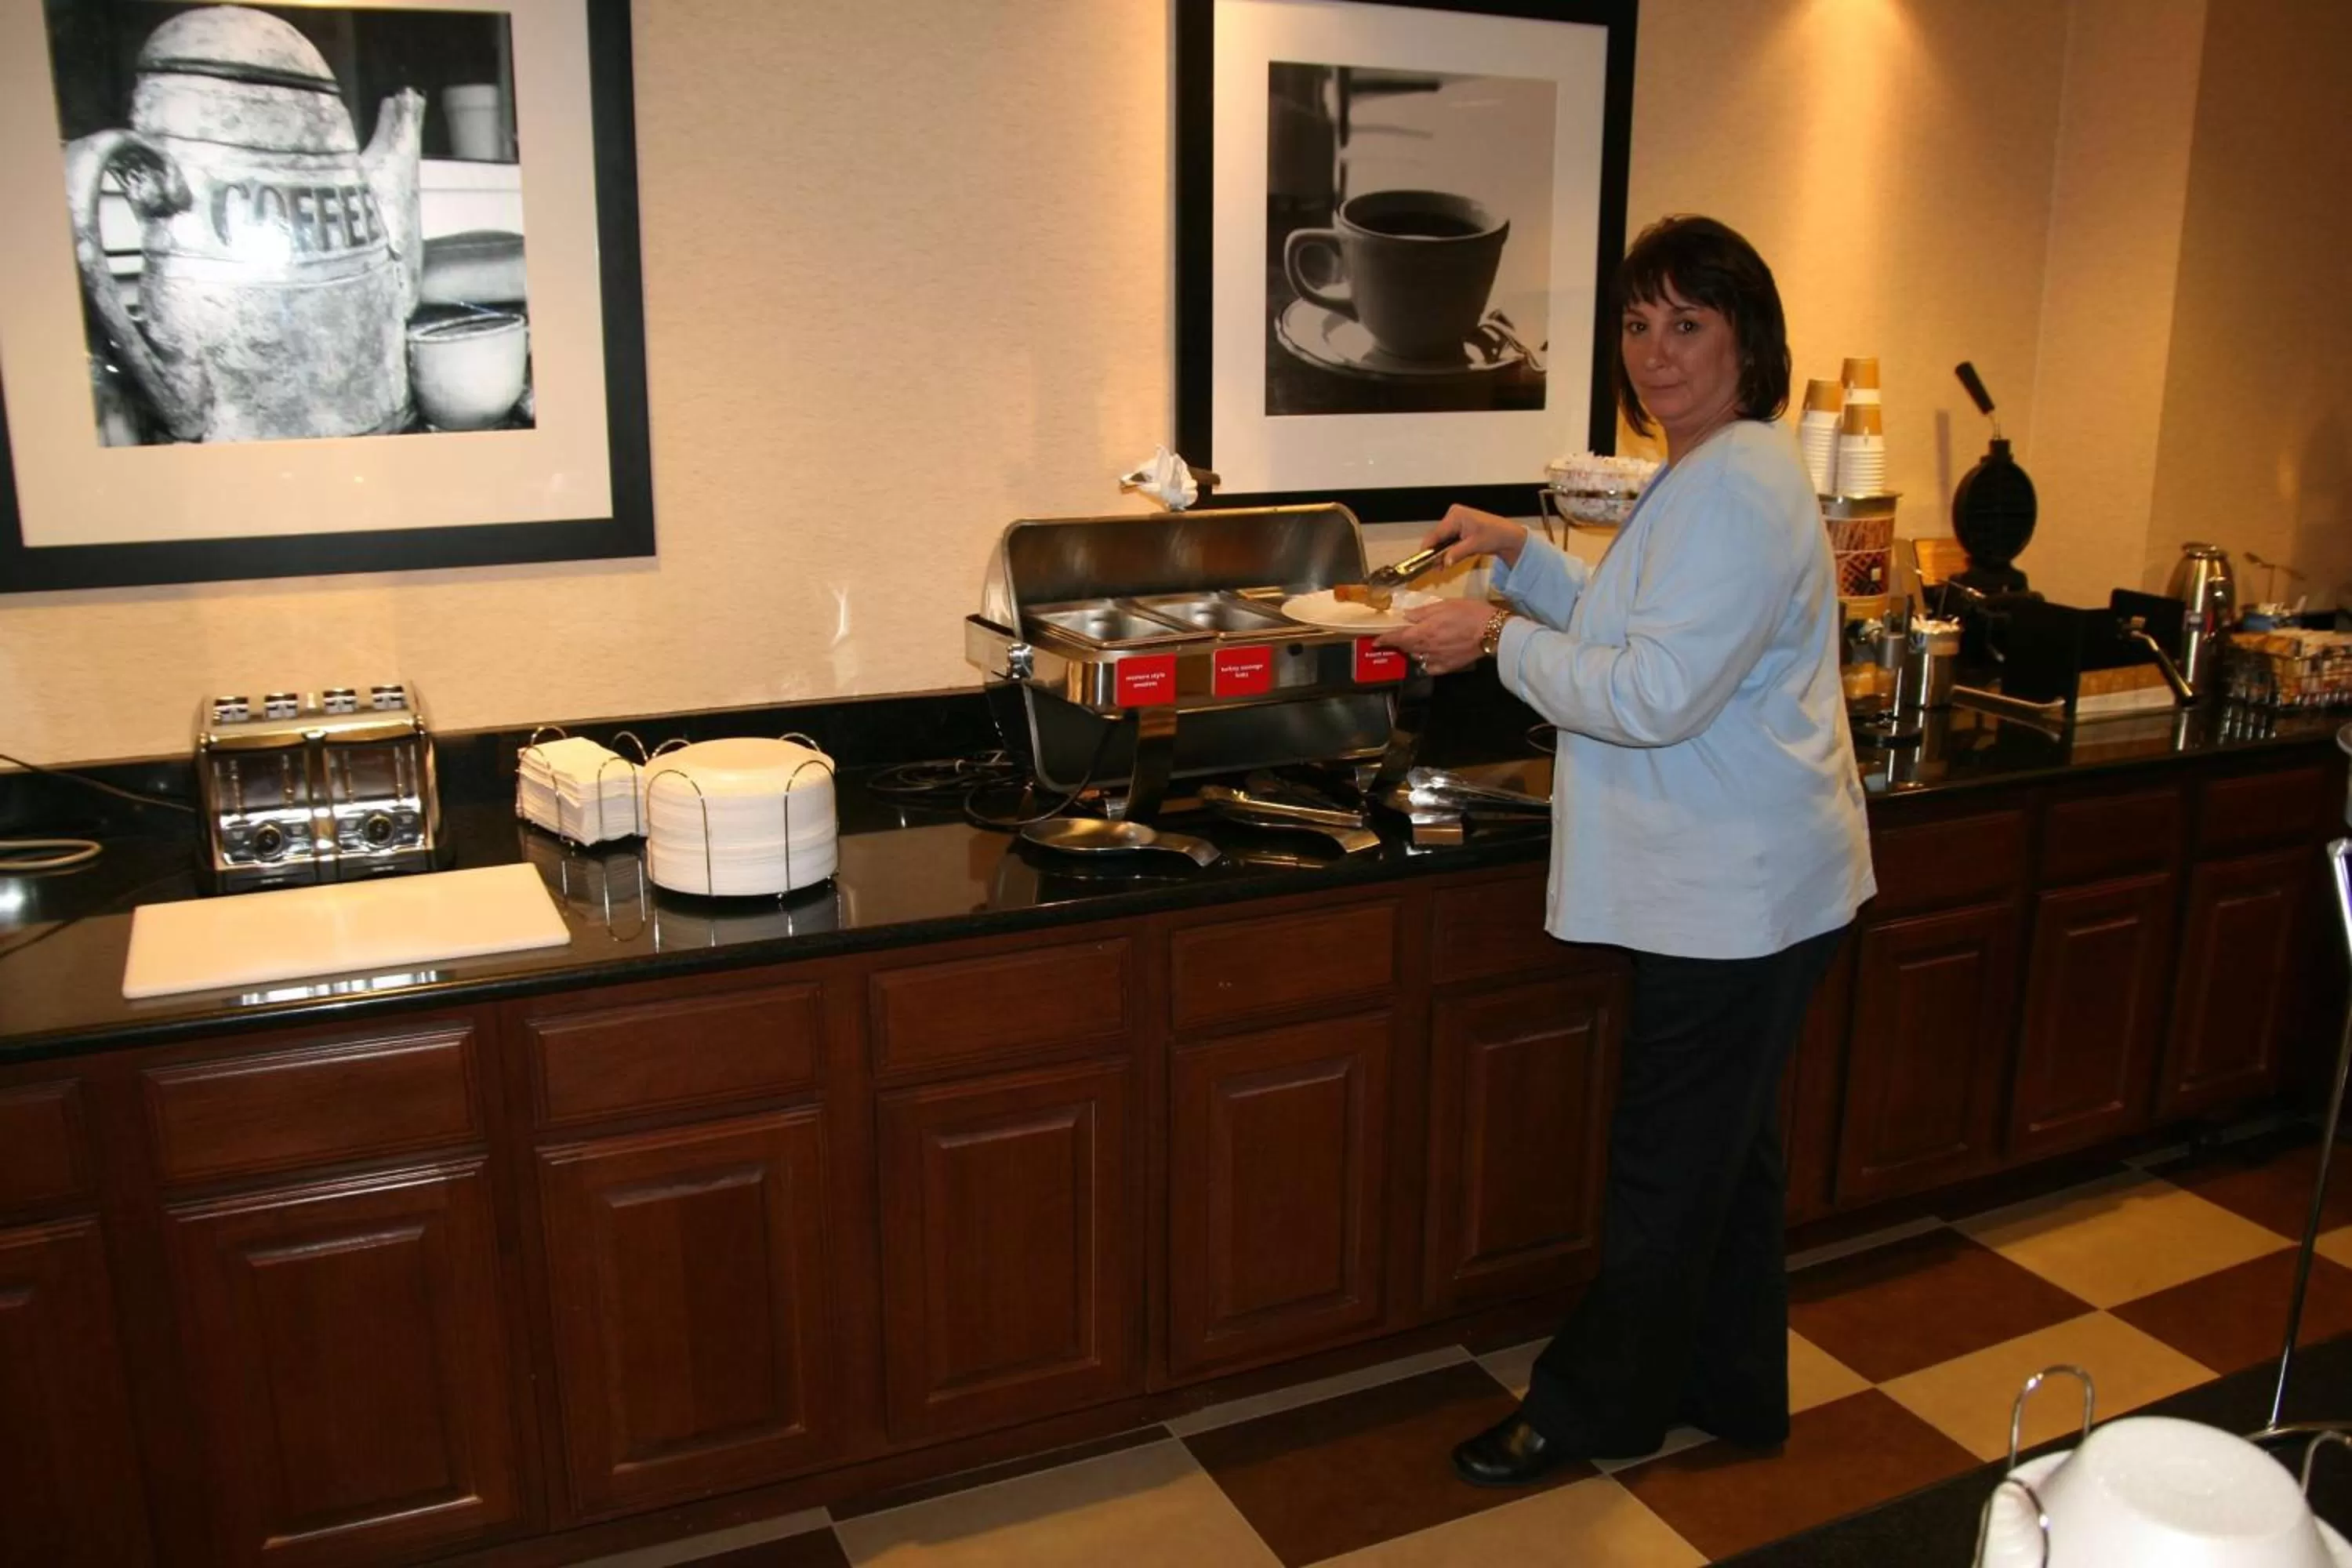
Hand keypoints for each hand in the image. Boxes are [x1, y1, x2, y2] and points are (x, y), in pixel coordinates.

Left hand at [1378, 597, 1495, 675]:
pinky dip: (1425, 662)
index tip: (1376, 640)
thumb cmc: (1470, 613)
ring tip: (1417, 642)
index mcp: (1424, 631)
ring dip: (1412, 650)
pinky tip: (1429, 656)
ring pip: (1417, 656)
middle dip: (1399, 643)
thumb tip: (1407, 615)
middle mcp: (1427, 648)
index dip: (1386, 639)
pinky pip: (1430, 667)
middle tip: (1397, 637)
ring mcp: (1437, 659)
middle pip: (1406, 647)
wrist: (1493, 631)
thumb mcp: (1445, 605)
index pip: (1398, 637)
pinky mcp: (1448, 666)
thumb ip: (1423, 612)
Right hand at [1423, 504, 1529, 571]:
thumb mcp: (1474, 545)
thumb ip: (1457, 553)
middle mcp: (1453, 515)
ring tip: (1440, 568)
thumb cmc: (1494, 535)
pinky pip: (1449, 540)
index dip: (1428, 548)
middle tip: (1435, 569)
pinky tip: (1446, 562)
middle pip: (1438, 537)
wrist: (1509, 536)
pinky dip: (1448, 551)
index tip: (1423, 561)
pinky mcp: (1459, 528)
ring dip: (1441, 554)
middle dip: (1435, 553)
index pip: (1436, 533)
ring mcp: (1455, 521)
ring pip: (1442, 540)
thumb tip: (1444, 563)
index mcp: (1455, 515)